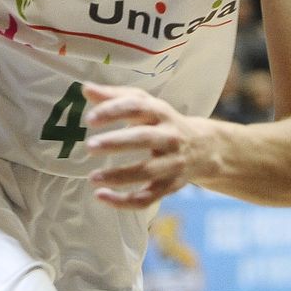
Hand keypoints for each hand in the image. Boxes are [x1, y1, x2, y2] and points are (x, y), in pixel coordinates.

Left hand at [81, 83, 205, 209]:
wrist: (204, 149)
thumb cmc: (162, 123)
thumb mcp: (145, 105)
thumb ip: (115, 97)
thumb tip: (86, 89)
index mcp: (160, 112)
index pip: (137, 107)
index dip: (114, 111)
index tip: (90, 119)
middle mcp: (169, 136)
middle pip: (143, 139)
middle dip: (117, 143)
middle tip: (90, 146)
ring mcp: (172, 163)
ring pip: (146, 171)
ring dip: (118, 176)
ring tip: (92, 178)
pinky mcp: (170, 186)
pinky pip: (147, 198)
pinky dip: (124, 201)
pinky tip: (101, 196)